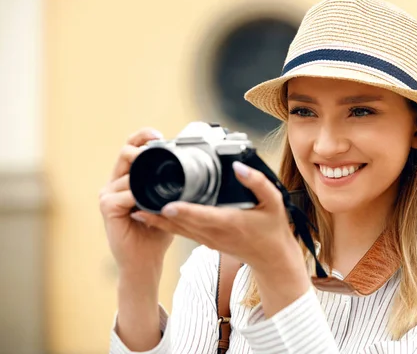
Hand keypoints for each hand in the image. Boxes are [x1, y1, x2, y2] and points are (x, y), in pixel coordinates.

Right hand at [99, 127, 173, 276]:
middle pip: (124, 152)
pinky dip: (138, 196)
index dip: (142, 137)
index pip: (131, 148)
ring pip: (126, 172)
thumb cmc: (157, 232)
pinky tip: (147, 203)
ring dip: (144, 176)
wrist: (145, 261)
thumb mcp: (168, 203)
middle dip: (141, 147)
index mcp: (128, 178)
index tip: (158, 135)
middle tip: (158, 147)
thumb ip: (172, 186)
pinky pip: (124, 195)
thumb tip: (193, 168)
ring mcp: (108, 195)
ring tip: (159, 187)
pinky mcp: (107, 208)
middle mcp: (114, 183)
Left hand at [136, 160, 310, 317]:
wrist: (271, 258)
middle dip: (157, 210)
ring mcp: (206, 238)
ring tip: (133, 205)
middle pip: (178, 221)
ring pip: (175, 228)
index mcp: (227, 221)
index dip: (181, 210)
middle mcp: (212, 232)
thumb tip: (238, 166)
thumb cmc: (272, 229)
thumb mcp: (273, 202)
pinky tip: (150, 215)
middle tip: (137, 194)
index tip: (164, 203)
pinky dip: (164, 223)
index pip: (200, 215)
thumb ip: (257, 182)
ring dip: (155, 217)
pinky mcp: (204, 240)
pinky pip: (179, 232)